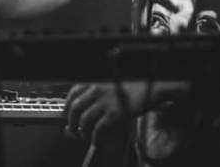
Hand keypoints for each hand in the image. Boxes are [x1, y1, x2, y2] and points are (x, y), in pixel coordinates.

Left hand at [63, 80, 189, 145]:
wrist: (152, 85)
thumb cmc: (135, 85)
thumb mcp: (112, 82)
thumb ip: (98, 93)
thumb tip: (85, 110)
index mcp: (96, 80)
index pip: (74, 92)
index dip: (67, 105)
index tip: (67, 114)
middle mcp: (98, 89)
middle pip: (75, 107)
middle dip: (71, 122)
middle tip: (73, 129)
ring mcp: (106, 102)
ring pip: (84, 120)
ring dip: (82, 132)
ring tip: (86, 137)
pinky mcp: (114, 114)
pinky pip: (98, 129)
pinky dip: (95, 137)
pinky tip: (97, 140)